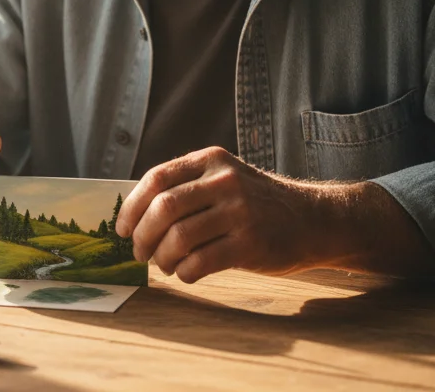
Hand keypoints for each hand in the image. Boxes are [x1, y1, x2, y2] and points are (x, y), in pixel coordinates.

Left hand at [115, 147, 324, 282]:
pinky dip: (185, 272)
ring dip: (162, 258)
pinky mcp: (250, 243)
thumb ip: (187, 188)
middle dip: (143, 236)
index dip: (131, 207)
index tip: (122, 229)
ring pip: (179, 237)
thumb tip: (134, 215)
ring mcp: (239, 211)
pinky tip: (187, 273)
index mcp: (211, 161)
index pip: (156, 178)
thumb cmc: (257, 204)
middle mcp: (224, 181)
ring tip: (165, 264)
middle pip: (163, 208)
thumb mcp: (224, 179)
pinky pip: (201, 262)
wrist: (312, 219)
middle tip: (139, 253)